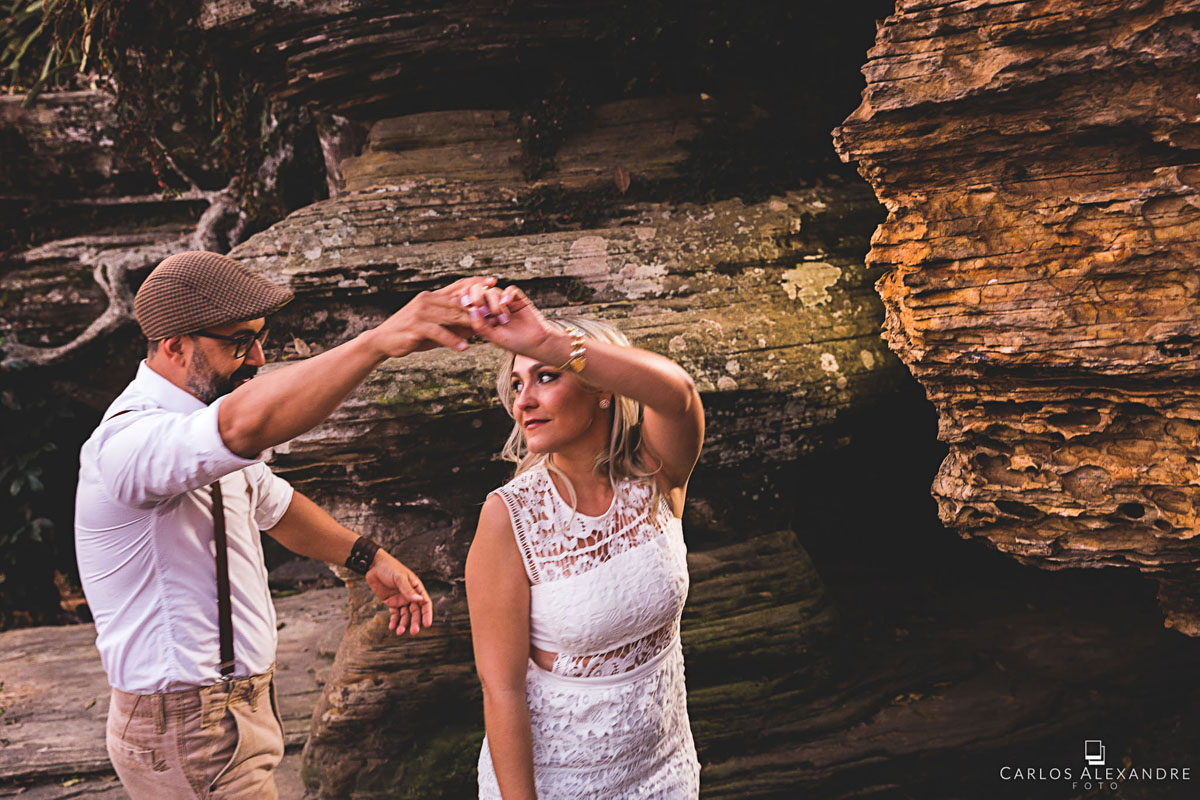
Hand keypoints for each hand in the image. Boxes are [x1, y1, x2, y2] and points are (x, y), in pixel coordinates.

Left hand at [365, 552, 433, 635]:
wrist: (374, 565)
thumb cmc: (389, 567)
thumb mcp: (399, 577)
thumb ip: (408, 590)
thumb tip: (420, 600)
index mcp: (416, 587)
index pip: (425, 603)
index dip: (427, 614)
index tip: (427, 624)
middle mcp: (410, 595)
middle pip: (415, 612)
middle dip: (415, 622)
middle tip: (413, 632)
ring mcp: (400, 599)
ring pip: (405, 615)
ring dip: (403, 624)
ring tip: (399, 632)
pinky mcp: (391, 602)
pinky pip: (394, 614)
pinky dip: (394, 621)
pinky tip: (391, 627)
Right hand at [367, 276, 496, 357]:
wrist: (383, 341)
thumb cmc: (412, 334)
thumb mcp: (434, 326)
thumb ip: (453, 324)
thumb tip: (477, 326)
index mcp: (432, 296)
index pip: (458, 287)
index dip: (476, 284)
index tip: (494, 282)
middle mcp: (426, 300)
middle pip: (459, 303)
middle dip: (480, 309)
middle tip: (497, 316)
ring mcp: (420, 312)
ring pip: (451, 317)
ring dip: (470, 325)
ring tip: (486, 331)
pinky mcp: (416, 326)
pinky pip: (439, 333)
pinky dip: (452, 340)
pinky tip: (464, 347)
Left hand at [460, 284, 558, 360]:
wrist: (536, 343)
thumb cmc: (514, 343)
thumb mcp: (493, 337)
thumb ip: (480, 325)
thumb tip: (471, 308)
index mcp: (484, 316)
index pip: (471, 303)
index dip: (467, 300)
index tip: (464, 303)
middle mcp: (492, 307)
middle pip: (480, 292)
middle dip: (478, 297)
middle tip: (480, 306)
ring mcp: (505, 302)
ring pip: (494, 291)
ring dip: (495, 303)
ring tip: (503, 318)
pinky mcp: (517, 299)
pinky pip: (510, 289)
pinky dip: (507, 294)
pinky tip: (506, 303)